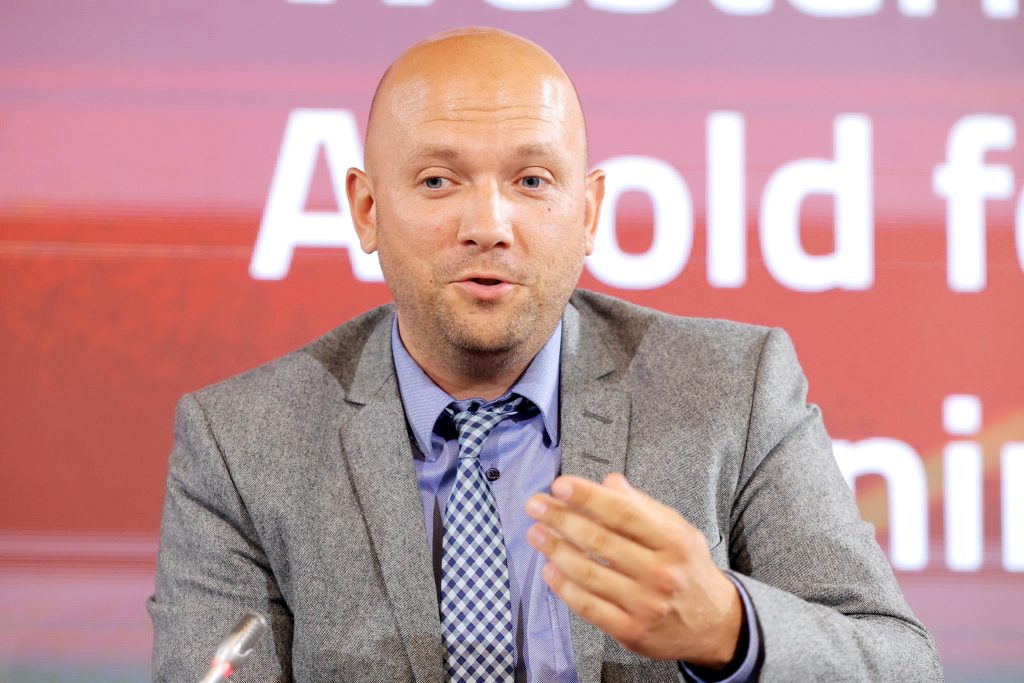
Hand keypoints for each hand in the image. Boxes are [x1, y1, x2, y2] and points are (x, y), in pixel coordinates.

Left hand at [525, 473, 742, 668]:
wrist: (716, 624)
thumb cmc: (688, 569)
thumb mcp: (678, 530)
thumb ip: (642, 506)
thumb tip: (609, 482)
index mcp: (674, 541)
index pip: (624, 513)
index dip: (588, 497)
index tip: (560, 485)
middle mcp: (662, 573)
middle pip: (600, 541)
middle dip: (561, 519)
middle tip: (536, 505)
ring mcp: (646, 605)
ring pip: (589, 574)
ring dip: (555, 550)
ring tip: (536, 533)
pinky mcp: (631, 631)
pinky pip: (588, 606)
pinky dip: (564, 587)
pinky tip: (549, 570)